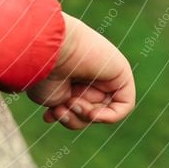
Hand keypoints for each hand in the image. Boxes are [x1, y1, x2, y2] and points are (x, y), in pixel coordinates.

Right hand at [26, 12, 134, 129]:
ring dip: (85, 115)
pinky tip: (93, 114)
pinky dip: (110, 116)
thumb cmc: (44, 72)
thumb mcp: (51, 98)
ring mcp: (104, 73)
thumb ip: (70, 110)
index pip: (74, 107)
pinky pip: (124, 105)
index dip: (64, 116)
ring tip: (71, 102)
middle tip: (60, 110)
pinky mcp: (120, 73)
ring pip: (103, 111)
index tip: (48, 115)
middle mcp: (88, 73)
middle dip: (73, 117)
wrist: (50, 50)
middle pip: (89, 112)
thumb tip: (79, 114)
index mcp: (69, 75)